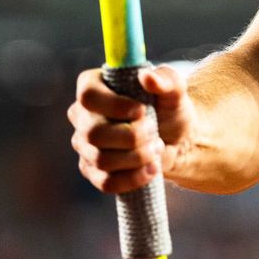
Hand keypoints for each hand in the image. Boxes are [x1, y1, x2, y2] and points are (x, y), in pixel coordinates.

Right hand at [68, 64, 191, 194]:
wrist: (175, 139)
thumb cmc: (168, 107)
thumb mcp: (174, 90)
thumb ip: (166, 80)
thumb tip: (147, 77)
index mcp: (95, 86)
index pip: (88, 95)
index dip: (114, 105)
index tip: (142, 110)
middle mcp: (82, 115)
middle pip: (94, 133)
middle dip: (133, 136)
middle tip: (154, 131)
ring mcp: (84, 145)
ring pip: (102, 159)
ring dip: (137, 157)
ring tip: (156, 148)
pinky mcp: (92, 170)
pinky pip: (106, 182)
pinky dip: (133, 178)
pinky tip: (151, 169)